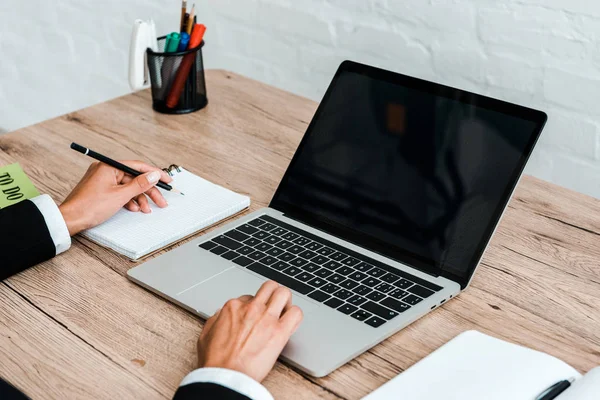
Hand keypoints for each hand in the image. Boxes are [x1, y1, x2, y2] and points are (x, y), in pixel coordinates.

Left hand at [58, 160, 172, 235]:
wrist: (70, 220)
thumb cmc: (90, 207)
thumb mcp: (120, 196)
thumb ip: (140, 184)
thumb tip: (154, 175)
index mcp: (108, 166)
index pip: (137, 166)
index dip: (154, 174)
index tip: (167, 180)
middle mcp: (105, 170)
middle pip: (134, 178)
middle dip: (148, 191)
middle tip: (161, 200)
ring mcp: (103, 181)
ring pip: (128, 187)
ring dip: (139, 198)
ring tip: (146, 209)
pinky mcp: (101, 190)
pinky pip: (120, 192)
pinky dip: (129, 200)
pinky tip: (134, 208)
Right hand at [197, 281, 303, 382]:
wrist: (226, 376)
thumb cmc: (215, 361)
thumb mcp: (206, 334)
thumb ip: (215, 320)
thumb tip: (221, 315)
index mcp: (233, 307)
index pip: (249, 297)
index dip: (254, 307)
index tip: (255, 316)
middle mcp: (251, 308)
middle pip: (269, 287)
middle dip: (272, 294)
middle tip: (274, 305)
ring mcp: (266, 318)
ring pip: (284, 293)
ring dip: (286, 301)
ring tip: (285, 311)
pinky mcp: (279, 332)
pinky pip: (296, 313)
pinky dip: (296, 316)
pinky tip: (291, 323)